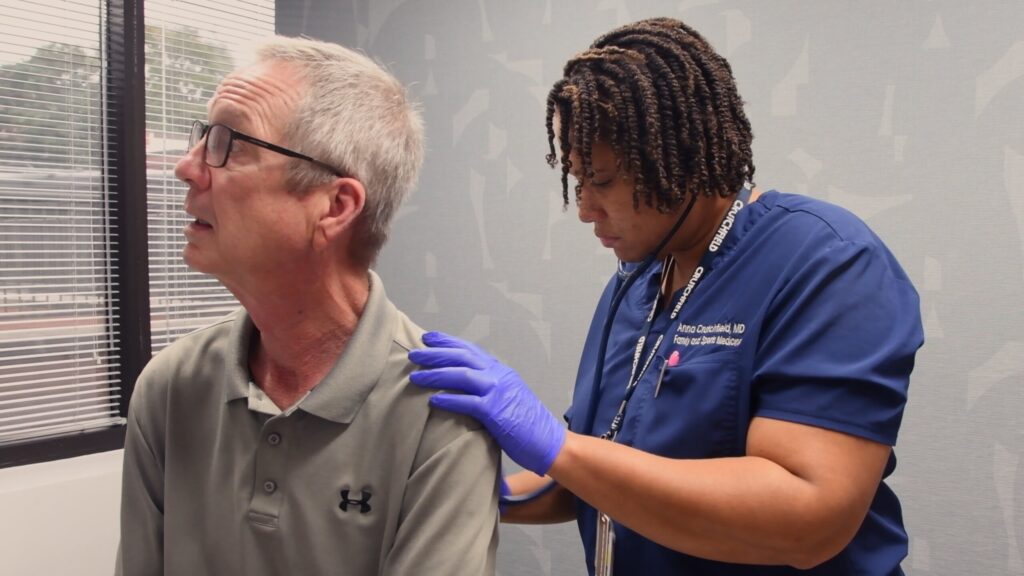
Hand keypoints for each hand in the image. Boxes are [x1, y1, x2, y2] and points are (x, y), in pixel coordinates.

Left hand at [408, 332, 566, 475]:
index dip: (448, 342)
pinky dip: (449, 399)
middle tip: (414, 354)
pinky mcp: (497, 412)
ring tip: (415, 377)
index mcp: (501, 371)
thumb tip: (463, 388)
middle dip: (435, 354)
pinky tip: (433, 400)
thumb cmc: (527, 425)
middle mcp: (499, 376)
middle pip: (462, 357)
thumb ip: (488, 389)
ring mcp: (499, 392)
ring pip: (461, 375)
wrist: (551, 443)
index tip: (428, 337)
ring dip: (435, 374)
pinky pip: (468, 402)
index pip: (470, 350)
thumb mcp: (508, 397)